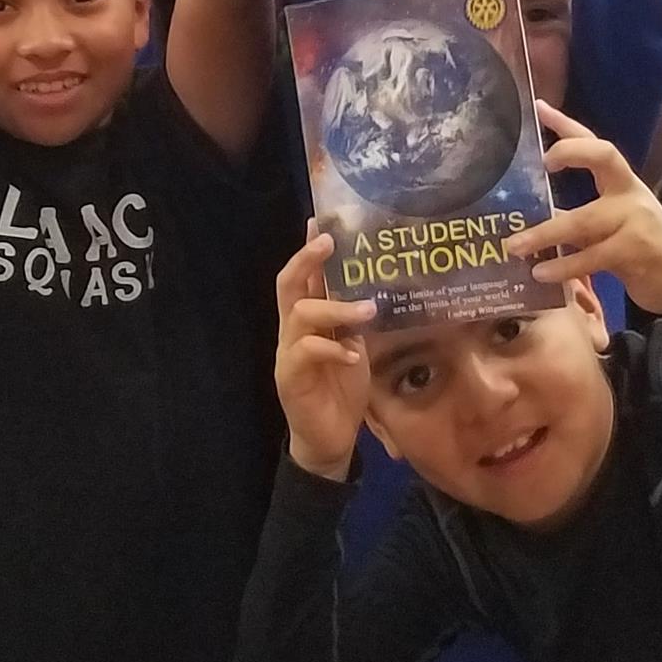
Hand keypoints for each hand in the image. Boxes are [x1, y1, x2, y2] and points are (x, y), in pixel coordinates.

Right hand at [275, 231, 374, 482]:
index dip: (308, 251)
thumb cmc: (341, 390)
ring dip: (334, 308)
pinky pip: (307, 352)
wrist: (329, 439)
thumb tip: (373, 293)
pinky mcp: (291, 377)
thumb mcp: (354, 349)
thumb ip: (355, 324)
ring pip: (300, 315)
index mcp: (305, 321)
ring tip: (365, 309)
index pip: (302, 278)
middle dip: (307, 260)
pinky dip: (333, 349)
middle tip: (329, 241)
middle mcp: (291, 330)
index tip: (321, 223)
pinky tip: (353, 355)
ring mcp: (288, 353)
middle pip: (289, 285)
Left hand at [504, 100, 661, 312]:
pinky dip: (564, 266)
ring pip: (585, 219)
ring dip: (545, 234)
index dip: (568, 124)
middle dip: (568, 152)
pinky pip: (593, 257)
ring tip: (515, 246)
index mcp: (621, 181)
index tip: (540, 108)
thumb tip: (528, 206)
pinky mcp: (636, 252)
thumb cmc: (637, 242)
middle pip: (603, 158)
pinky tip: (541, 274)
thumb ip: (576, 210)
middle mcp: (630, 194)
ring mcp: (635, 221)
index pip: (596, 144)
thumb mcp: (610, 218)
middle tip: (539, 161)